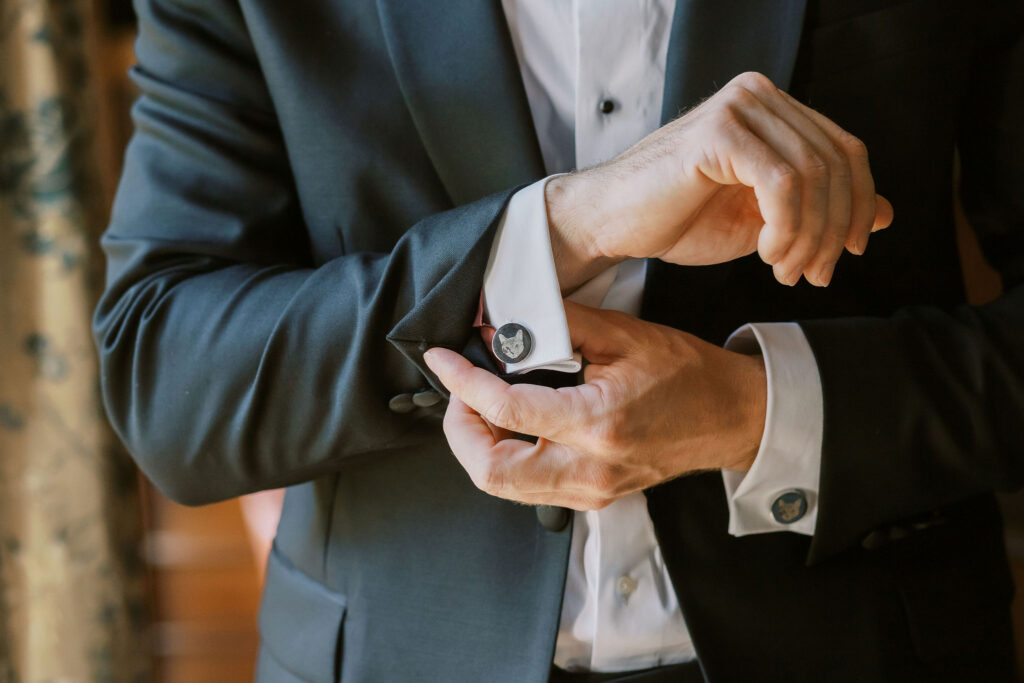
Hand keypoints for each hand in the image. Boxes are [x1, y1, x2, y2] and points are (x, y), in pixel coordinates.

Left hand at [423, 301, 766, 509]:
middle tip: (462, 392)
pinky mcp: (593, 498)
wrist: (732, 417)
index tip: (442, 359)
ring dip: (479, 445)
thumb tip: (502, 321)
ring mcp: (591, 491)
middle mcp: (590, 468)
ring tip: (483, 404)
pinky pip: (528, 488)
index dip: (462, 382)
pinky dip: (506, 457)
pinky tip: (513, 426)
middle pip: (491, 471)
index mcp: (598, 423)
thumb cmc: (686, 374)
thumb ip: (557, 324)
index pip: (505, 410)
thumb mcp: (622, 335)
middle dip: (460, 430)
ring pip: (504, 486)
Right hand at [548, 72, 893, 291]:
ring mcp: (738, 108)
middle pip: (836, 162)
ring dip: (809, 236)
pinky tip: (766, 252)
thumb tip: (885, 215)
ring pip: (813, 175)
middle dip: (835, 229)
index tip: (849, 252)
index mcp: (772, 109)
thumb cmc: (676, 219)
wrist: (612, 223)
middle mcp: (758, 96)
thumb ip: (820, 209)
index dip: (859, 205)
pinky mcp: (719, 132)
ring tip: (785, 269)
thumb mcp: (765, 219)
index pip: (845, 151)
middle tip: (816, 274)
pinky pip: (781, 183)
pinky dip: (786, 227)